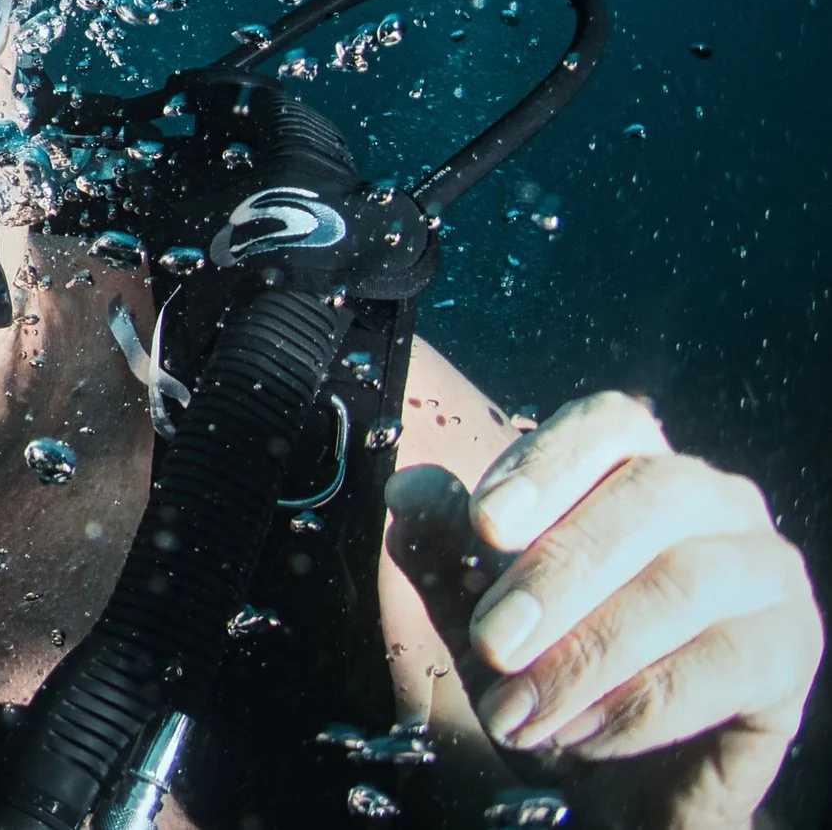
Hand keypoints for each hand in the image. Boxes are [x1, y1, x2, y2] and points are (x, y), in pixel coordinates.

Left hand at [387, 391, 821, 827]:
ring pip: (682, 585)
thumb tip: (408, 492)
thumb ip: (447, 546)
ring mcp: (764, 568)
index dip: (548, 464)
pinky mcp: (790, 647)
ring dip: (585, 656)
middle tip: (491, 644)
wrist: (627, 776)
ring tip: (518, 711)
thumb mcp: (478, 605)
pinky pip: (718, 666)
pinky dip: (636, 707)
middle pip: (648, 498)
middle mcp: (714, 498)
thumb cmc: (551, 666)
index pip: (606, 423)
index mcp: (636, 462)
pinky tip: (581, 735)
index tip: (486, 523)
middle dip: (557, 573)